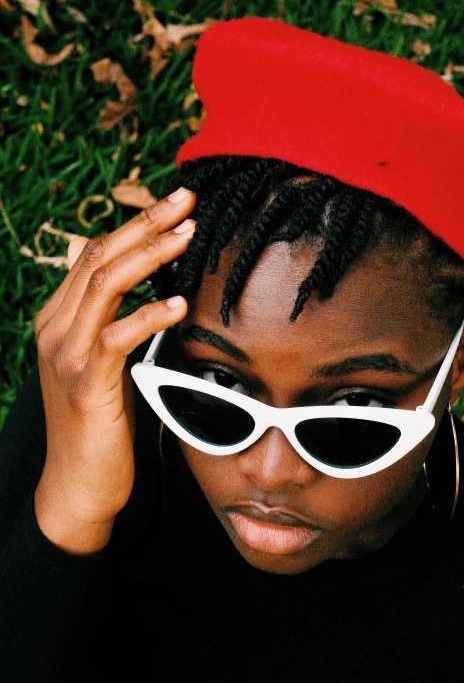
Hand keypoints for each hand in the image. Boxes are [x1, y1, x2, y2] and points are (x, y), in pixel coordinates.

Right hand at [34, 188, 195, 539]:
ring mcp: (67, 355)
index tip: (176, 202)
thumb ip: (106, 315)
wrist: (78, 484)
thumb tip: (121, 273)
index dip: (136, 223)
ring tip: (189, 234)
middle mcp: (55, 328)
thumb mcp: (100, 359)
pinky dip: (148, 315)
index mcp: (59, 316)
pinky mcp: (86, 385)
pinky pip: (116, 337)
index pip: (97, 253)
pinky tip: (179, 305)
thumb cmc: (99, 419)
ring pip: (105, 285)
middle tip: (187, 198)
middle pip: (100, 257)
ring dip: (150, 254)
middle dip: (146, 222)